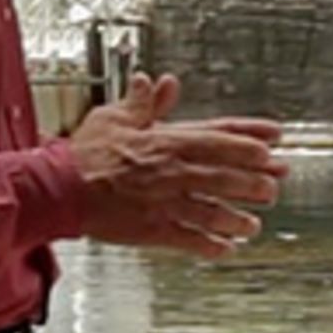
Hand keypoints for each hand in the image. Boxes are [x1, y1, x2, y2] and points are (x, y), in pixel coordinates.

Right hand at [69, 72, 286, 256]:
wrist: (57, 188)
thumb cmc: (83, 154)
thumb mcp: (114, 118)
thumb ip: (143, 103)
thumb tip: (160, 83)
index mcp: (167, 141)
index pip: (219, 136)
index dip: (250, 137)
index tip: (275, 140)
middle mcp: (173, 171)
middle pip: (225, 175)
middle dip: (255, 180)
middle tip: (275, 185)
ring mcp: (165, 202)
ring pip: (213, 210)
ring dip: (237, 217)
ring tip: (254, 224)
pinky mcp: (152, 229)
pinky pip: (189, 239)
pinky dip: (210, 245)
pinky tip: (226, 249)